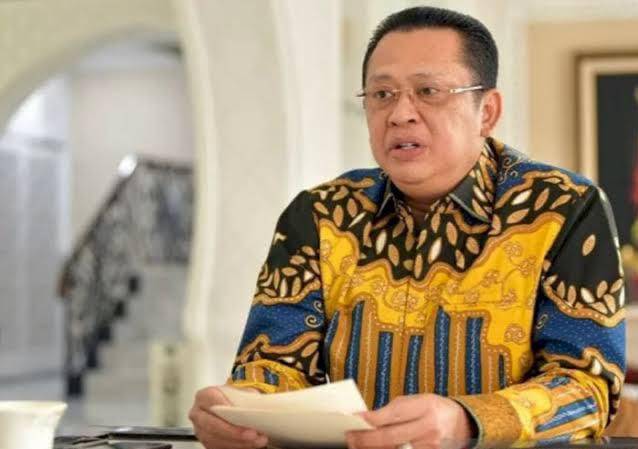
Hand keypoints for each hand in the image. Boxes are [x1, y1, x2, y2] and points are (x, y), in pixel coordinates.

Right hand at [189, 385, 267, 448]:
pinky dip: (236, 448)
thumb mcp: (239, 392)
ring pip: (215, 440)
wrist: (226, 408)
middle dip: (234, 432)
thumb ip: (246, 396)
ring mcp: (200, 430)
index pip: (212, 399)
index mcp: (204, 397)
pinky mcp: (206, 443)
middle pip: (213, 425)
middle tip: (253, 434)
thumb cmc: (231, 400)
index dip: (225, 405)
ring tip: (257, 442)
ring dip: (238, 443)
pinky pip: (218, 448)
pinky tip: (249, 445)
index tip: (241, 412)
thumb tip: (260, 404)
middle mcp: (198, 414)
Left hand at [346, 394, 472, 448]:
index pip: (393, 414)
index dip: (371, 419)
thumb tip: (368, 418)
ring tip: (359, 446)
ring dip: (374, 448)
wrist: (462, 423)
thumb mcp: (417, 400)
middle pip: (391, 437)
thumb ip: (394, 410)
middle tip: (350, 438)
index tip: (354, 419)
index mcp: (425, 406)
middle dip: (366, 439)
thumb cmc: (434, 408)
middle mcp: (429, 428)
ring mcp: (431, 446)